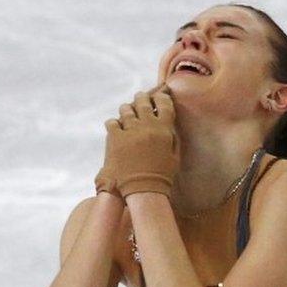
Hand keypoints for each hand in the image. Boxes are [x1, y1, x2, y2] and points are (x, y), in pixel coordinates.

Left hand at [95, 83, 179, 199]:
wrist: (143, 189)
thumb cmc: (162, 176)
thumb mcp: (175, 155)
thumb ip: (172, 137)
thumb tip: (168, 124)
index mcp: (164, 129)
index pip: (164, 104)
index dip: (161, 97)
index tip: (159, 96)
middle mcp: (147, 125)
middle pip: (143, 102)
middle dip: (142, 98)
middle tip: (140, 97)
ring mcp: (130, 130)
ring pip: (126, 109)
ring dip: (127, 110)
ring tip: (127, 112)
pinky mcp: (115, 138)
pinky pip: (112, 122)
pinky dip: (114, 123)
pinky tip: (115, 127)